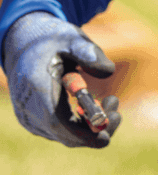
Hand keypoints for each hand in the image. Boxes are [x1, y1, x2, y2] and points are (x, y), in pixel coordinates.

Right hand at [2, 11, 121, 146]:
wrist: (24, 44)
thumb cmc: (52, 40)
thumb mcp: (71, 38)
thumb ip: (89, 52)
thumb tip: (109, 72)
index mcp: (37, 87)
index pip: (58, 121)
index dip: (83, 131)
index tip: (107, 131)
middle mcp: (29, 108)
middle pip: (64, 134)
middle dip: (95, 128)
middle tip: (117, 108)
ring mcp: (30, 118)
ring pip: (64, 135)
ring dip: (91, 125)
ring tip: (111, 99)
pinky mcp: (35, 121)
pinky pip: (60, 131)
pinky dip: (80, 124)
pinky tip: (93, 103)